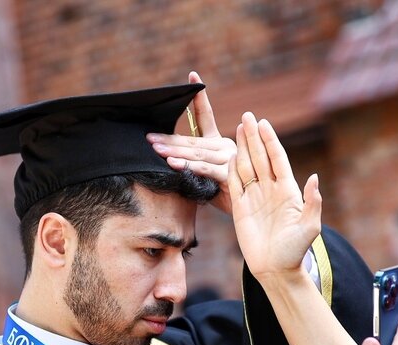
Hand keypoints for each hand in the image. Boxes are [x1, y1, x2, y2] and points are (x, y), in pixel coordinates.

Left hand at [147, 71, 236, 213]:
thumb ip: (192, 166)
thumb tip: (167, 159)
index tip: (192, 76)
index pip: (206, 116)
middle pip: (193, 140)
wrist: (249, 216)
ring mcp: (230, 160)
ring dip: (174, 151)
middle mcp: (225, 147)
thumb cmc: (224, 196)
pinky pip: (206, 170)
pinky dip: (189, 166)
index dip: (198, 98)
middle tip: (148, 137)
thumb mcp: (205, 179)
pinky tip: (173, 164)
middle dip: (169, 138)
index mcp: (219, 144)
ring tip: (155, 148)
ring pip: (197, 154)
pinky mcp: (230, 176)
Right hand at [228, 112, 321, 281]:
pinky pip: (234, 184)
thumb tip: (314, 178)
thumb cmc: (295, 251)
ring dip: (242, 148)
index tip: (264, 124)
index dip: (270, 141)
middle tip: (247, 116)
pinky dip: (231, 169)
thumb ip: (312, 203)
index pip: (278, 160)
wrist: (276, 269)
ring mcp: (255, 198)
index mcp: (288, 191)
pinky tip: (228, 154)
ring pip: (247, 167)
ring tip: (237, 128)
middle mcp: (271, 190)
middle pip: (260, 158)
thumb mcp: (310, 227)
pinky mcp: (240, 208)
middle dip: (253, 137)